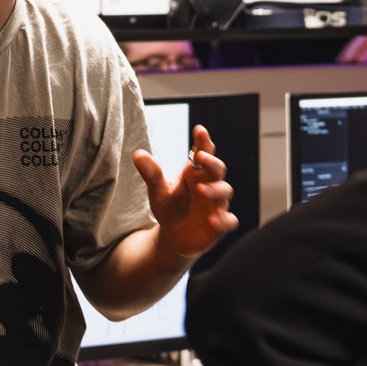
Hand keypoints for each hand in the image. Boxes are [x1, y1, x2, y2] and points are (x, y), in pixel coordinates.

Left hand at [133, 124, 238, 257]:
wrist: (173, 236)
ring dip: (215, 189)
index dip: (204, 141)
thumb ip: (151, 173)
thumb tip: (137, 154)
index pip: (204, 152)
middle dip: (212, 162)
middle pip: (218, 169)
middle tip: (200, 156)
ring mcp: (216, 204)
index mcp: (196, 172)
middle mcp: (210, 184)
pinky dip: (224, 220)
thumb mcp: (158, 190)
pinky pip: (229, 220)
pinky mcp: (219, 224)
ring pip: (225, 191)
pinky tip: (213, 221)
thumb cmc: (169, 207)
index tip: (199, 130)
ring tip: (201, 189)